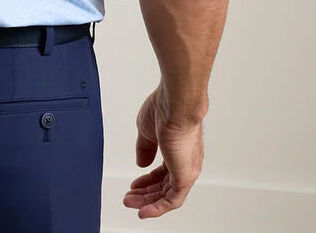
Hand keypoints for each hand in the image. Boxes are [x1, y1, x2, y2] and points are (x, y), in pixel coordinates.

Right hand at [123, 84, 204, 218]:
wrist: (176, 104)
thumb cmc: (165, 108)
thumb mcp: (146, 131)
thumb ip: (144, 149)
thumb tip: (141, 163)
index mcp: (177, 148)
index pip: (162, 171)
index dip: (146, 179)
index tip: (135, 184)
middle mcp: (184, 160)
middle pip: (163, 185)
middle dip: (144, 193)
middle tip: (129, 197)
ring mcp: (186, 169)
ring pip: (167, 195)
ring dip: (147, 201)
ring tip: (131, 203)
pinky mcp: (185, 176)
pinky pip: (172, 200)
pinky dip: (157, 208)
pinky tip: (144, 211)